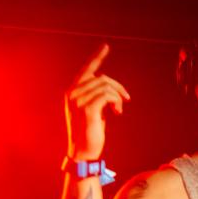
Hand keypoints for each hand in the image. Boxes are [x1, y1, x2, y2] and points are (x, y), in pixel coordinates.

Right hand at [65, 43, 130, 159]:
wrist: (82, 152)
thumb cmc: (90, 132)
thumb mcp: (93, 110)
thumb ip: (96, 96)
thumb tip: (109, 87)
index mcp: (72, 92)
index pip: (86, 70)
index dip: (97, 57)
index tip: (106, 46)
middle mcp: (72, 94)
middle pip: (102, 78)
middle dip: (117, 87)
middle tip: (125, 99)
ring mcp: (78, 101)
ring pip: (106, 86)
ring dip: (117, 97)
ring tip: (118, 110)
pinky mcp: (87, 109)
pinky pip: (107, 95)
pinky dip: (116, 101)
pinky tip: (117, 111)